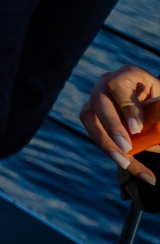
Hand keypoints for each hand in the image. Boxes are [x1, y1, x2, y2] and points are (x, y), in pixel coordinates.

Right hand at [84, 66, 159, 182]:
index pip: (119, 86)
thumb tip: (157, 135)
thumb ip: (158, 117)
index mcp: (129, 75)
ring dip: (106, 144)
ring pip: (90, 119)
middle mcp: (106, 84)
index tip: (137, 130)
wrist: (154, 108)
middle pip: (99, 102)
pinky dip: (114, 154)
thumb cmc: (159, 106)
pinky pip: (97, 136)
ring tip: (126, 163)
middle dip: (112, 127)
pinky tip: (134, 168)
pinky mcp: (94, 118)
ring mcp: (96, 100)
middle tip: (126, 148)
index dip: (127, 108)